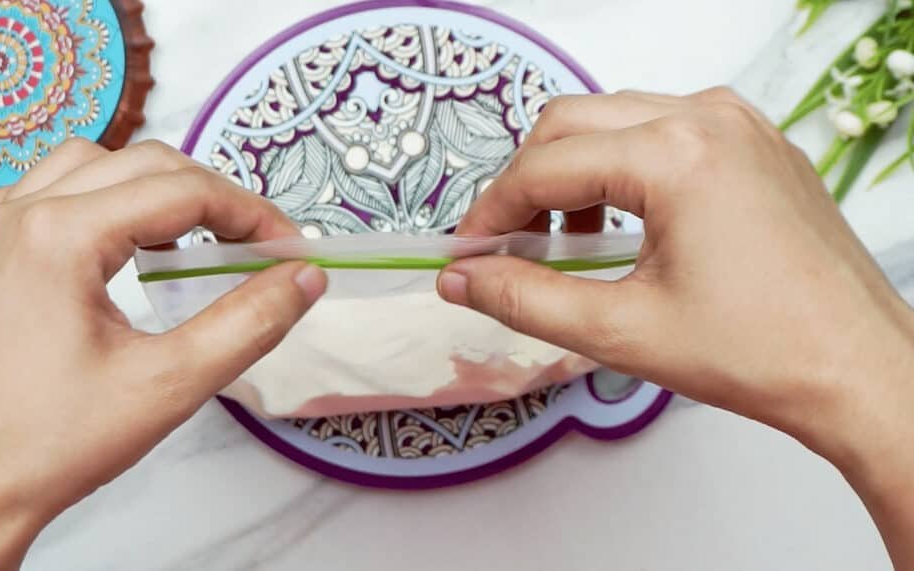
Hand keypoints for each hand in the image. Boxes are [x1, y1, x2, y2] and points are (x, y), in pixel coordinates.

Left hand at [0, 139, 326, 569]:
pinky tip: (127, 247)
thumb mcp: (169, 385)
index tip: (290, 250)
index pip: (181, 191)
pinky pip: (53, 192)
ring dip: (155, 189)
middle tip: (255, 246)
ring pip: (94, 165)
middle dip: (210, 196)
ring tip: (193, 239)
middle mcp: (20, 215)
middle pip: (141, 163)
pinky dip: (105, 201)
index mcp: (59, 236)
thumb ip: (248, 324)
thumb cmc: (51, 444)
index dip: (250, 213)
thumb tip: (304, 278)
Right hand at [437, 89, 913, 565]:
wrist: (857, 370)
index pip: (546, 166)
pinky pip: (661, 130)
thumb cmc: (761, 352)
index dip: (492, 213)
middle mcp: (708, 119)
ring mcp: (737, 125)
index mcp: (675, 155)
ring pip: (614, 120)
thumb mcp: (621, 331)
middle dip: (526, 184)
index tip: (468, 254)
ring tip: (565, 244)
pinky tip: (620, 225)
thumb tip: (462, 280)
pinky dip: (622, 169)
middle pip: (571, 123)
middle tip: (506, 247)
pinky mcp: (754, 143)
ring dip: (573, 173)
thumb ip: (524, 300)